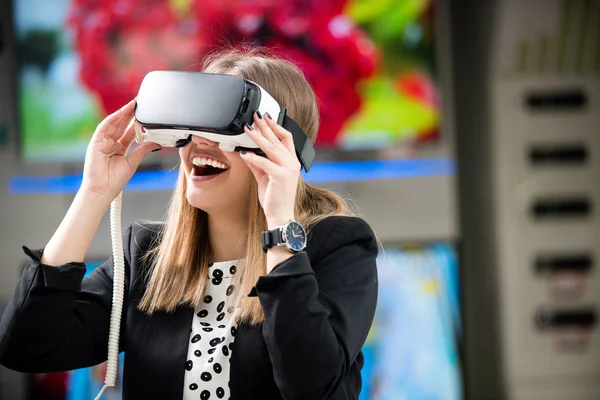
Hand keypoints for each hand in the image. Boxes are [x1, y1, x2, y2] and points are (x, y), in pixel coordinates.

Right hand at [80, 99, 160, 201]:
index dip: (137, 122)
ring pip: (114, 124)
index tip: (146, 114)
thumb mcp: (132, 163)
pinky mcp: (95, 142)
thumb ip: (142, 151)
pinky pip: (104, 127)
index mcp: (119, 148)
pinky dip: (113, 119)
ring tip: (134, 104)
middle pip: (122, 125)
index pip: (129, 131)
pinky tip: (121, 113)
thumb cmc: (114, 181)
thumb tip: (155, 143)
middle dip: (131, 114)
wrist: (102, 190)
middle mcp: (110, 143)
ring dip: (123, 113)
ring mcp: (102, 142)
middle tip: (141, 103)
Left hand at [240, 112, 300, 227]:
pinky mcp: (281, 176)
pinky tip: (244, 153)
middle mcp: (292, 163)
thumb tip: (246, 151)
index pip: (286, 138)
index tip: (265, 118)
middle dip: (265, 126)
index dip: (275, 126)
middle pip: (278, 139)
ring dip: (258, 137)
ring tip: (248, 129)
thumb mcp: (265, 177)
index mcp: (291, 161)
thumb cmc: (275, 197)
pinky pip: (265, 163)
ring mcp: (288, 169)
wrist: (281, 214)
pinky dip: (254, 157)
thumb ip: (257, 164)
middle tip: (255, 116)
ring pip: (271, 148)